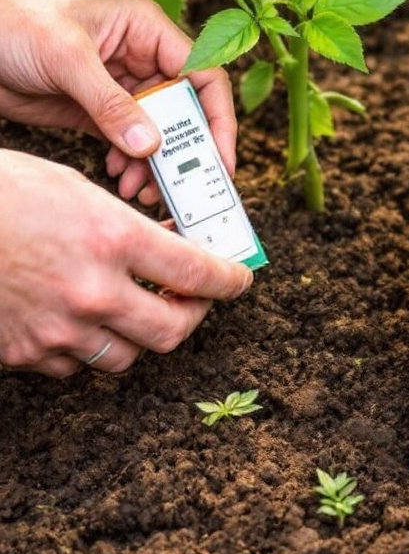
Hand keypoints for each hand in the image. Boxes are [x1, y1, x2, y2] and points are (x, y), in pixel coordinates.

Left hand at [0, 0, 236, 205]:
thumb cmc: (11, 21)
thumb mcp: (66, 58)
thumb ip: (110, 104)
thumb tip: (150, 146)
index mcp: (146, 30)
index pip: (202, 75)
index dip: (217, 119)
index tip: (219, 160)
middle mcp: (141, 58)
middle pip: (185, 110)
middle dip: (185, 150)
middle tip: (186, 188)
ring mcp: (120, 86)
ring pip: (159, 132)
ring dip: (156, 163)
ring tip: (142, 188)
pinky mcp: (97, 110)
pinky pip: (129, 141)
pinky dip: (130, 162)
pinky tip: (121, 175)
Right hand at [0, 150, 253, 376]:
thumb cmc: (0, 192)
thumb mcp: (74, 188)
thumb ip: (124, 225)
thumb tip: (166, 246)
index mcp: (111, 238)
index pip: (198, 272)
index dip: (231, 279)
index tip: (240, 278)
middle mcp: (91, 290)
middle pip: (172, 330)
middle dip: (190, 316)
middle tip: (191, 301)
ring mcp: (56, 328)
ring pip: (126, 354)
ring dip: (138, 334)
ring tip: (134, 308)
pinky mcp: (22, 353)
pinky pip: (73, 364)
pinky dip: (84, 346)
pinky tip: (78, 318)